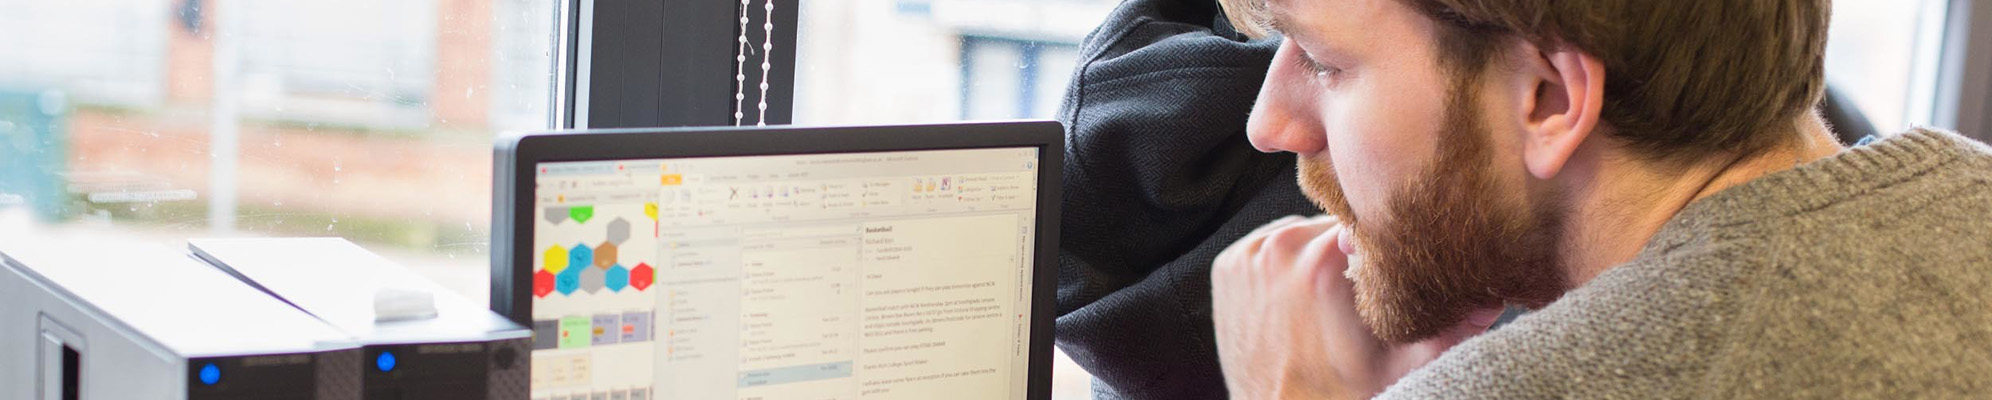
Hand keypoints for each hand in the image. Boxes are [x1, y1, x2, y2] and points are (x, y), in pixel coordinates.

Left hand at [1211, 215, 1500, 399]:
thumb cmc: (1345, 392)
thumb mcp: (1407, 363)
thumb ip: (1452, 325)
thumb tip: (1493, 296)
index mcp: (1323, 257)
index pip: (1367, 221)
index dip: (1383, 242)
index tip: (1391, 265)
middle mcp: (1279, 246)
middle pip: (1330, 226)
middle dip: (1348, 251)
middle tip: (1361, 290)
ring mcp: (1247, 255)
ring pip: (1297, 234)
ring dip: (1313, 256)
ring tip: (1326, 299)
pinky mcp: (1226, 267)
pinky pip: (1265, 247)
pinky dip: (1280, 265)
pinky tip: (1295, 298)